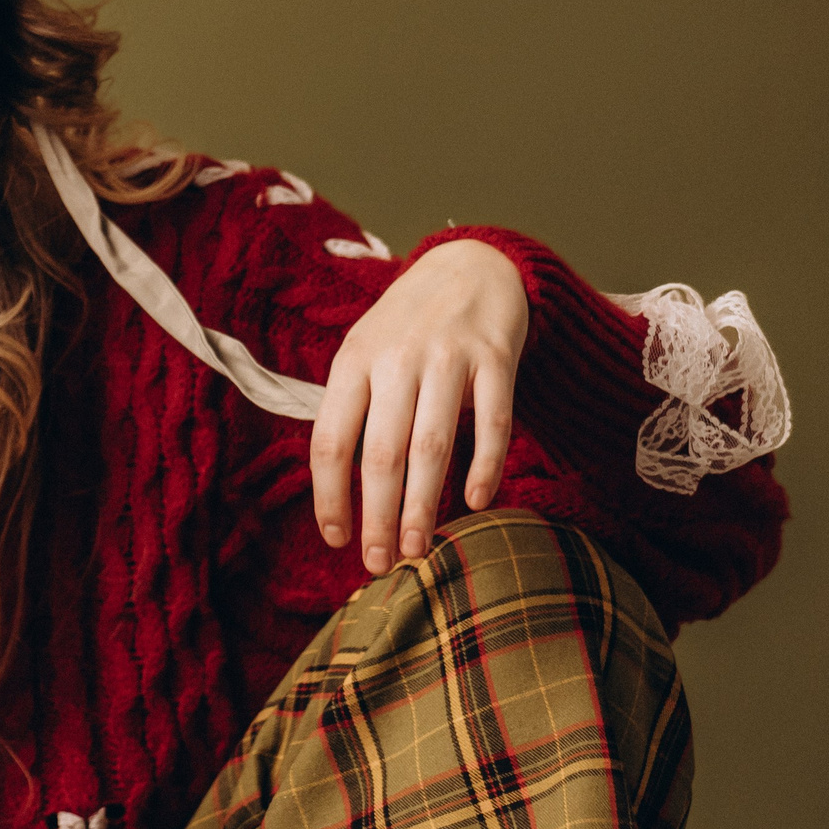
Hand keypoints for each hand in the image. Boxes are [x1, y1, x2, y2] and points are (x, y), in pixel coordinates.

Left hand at [312, 239, 526, 575]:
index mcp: (352, 362)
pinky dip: (484, 466)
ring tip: (419, 551)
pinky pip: (493, 422)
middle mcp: (395, 360)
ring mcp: (448, 357)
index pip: (331, 441)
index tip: (336, 539)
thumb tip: (338, 491)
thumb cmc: (407, 326)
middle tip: (379, 564)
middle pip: (380, 453)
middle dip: (378, 517)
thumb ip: (352, 410)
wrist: (473, 263)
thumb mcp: (363, 353)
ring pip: (431, 446)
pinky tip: (476, 503)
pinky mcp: (498, 357)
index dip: (330, 496)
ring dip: (423, 506)